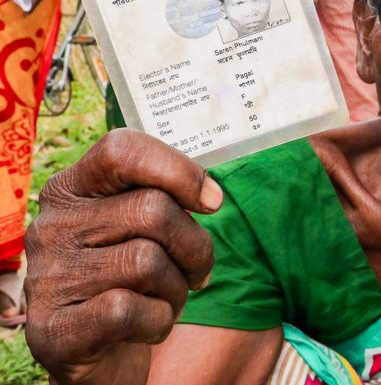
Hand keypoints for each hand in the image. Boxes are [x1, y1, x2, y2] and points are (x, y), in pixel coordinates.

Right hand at [25, 130, 219, 384]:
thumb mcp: (145, 227)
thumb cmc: (134, 276)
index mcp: (72, 189)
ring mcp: (47, 278)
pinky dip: (158, 321)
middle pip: (152, 210)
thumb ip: (168, 197)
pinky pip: (129, 310)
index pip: (122, 150)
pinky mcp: (53, 330)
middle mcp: (51, 227)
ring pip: (147, 261)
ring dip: (178, 288)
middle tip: (198, 270)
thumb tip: (211, 196)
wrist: (102, 350)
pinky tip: (147, 325)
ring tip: (168, 298)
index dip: (179, 171)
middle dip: (195, 246)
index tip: (212, 202)